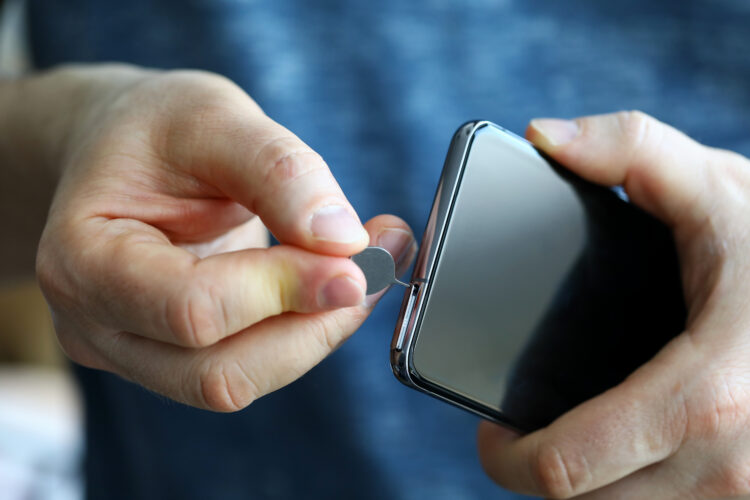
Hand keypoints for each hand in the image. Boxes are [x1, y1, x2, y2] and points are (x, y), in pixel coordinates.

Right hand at [35, 65, 415, 410]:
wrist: (117, 153)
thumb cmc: (151, 130)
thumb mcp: (210, 115)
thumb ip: (277, 171)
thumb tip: (344, 240)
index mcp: (82, 260)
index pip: (192, 309)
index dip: (285, 290)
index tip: (357, 256)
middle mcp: (96, 325)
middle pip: (218, 372)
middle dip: (313, 324)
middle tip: (378, 262)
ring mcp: (131, 351)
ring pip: (239, 380)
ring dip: (317, 332)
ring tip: (366, 266)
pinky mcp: (170, 357)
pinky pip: (247, 364)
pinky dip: (302, 330)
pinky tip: (331, 281)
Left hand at [478, 111, 749, 498]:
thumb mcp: (717, 188)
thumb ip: (629, 149)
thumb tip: (544, 136)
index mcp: (705, 396)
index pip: (569, 468)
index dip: (510, 459)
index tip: (492, 434)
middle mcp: (733, 466)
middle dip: (546, 468)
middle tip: (529, 426)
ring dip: (596, 481)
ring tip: (580, 429)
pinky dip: (641, 485)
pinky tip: (632, 444)